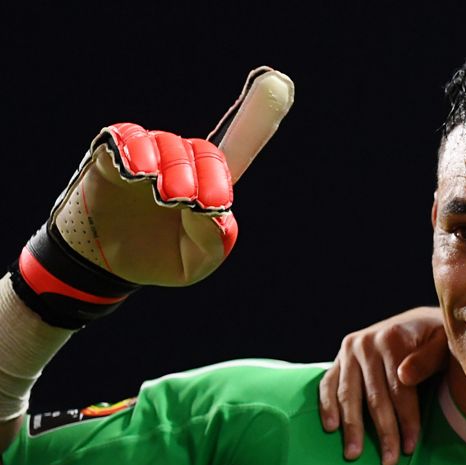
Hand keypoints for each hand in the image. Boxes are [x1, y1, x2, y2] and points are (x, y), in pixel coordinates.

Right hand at [13, 68, 293, 329]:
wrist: (107, 266)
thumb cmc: (158, 258)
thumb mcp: (195, 262)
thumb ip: (214, 241)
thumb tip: (218, 214)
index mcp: (207, 184)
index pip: (235, 149)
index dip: (255, 122)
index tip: (267, 106)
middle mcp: (181, 163)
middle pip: (201, 150)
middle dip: (202, 174)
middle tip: (189, 203)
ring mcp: (146, 155)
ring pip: (166, 143)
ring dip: (171, 168)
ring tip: (165, 196)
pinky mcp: (111, 154)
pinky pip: (126, 137)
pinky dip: (135, 151)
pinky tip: (138, 173)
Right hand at [318, 306, 447, 464]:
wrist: (419, 322)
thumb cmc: (438, 340)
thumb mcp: (444, 344)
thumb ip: (428, 359)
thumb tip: (405, 376)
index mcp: (394, 338)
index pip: (399, 389)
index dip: (405, 420)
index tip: (409, 447)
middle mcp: (367, 343)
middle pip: (374, 396)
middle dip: (382, 432)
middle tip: (388, 461)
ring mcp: (350, 350)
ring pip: (349, 395)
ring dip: (351, 427)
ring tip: (354, 454)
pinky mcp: (339, 356)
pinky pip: (328, 384)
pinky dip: (327, 406)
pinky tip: (331, 428)